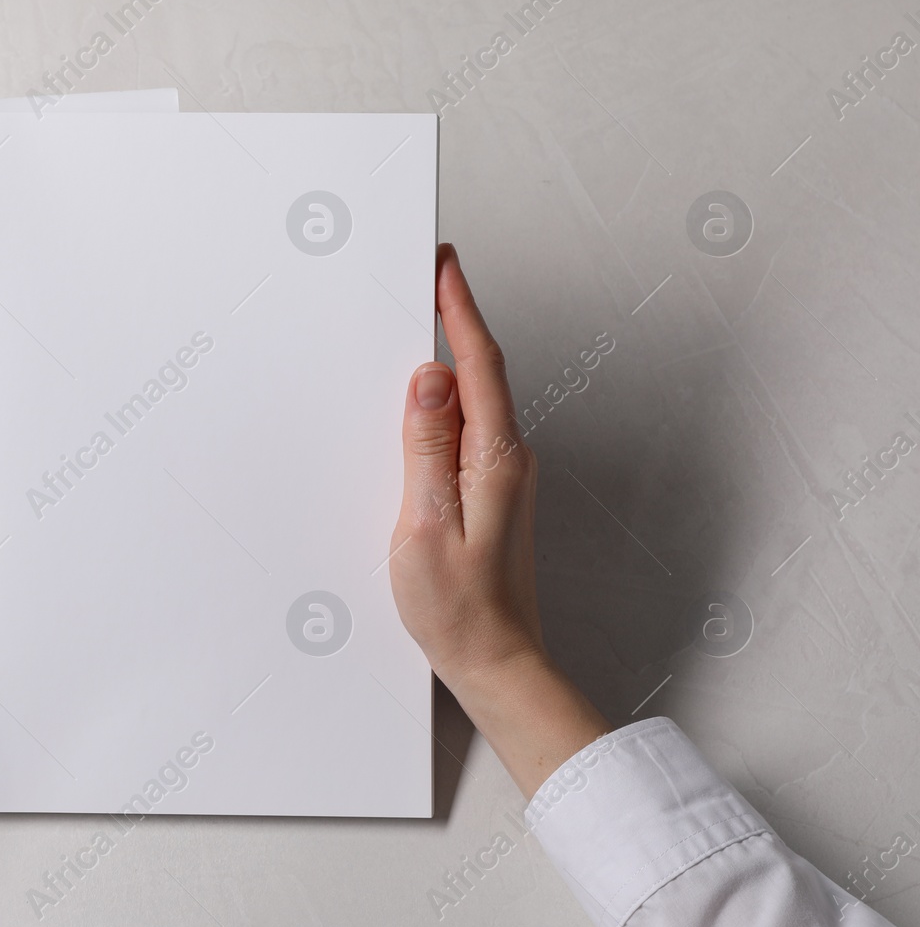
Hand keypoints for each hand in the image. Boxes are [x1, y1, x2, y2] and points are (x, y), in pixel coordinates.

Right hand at [388, 245, 609, 798]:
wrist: (497, 664)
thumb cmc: (461, 609)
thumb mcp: (428, 526)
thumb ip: (428, 450)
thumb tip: (430, 379)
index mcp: (496, 459)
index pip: (478, 364)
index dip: (459, 307)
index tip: (443, 262)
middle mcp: (508, 459)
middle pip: (480, 370)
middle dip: (453, 316)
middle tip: (426, 273)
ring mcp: (502, 476)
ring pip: (473, 398)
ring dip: (448, 356)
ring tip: (418, 319)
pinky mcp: (491, 493)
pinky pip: (466, 429)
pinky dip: (445, 400)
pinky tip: (421, 401)